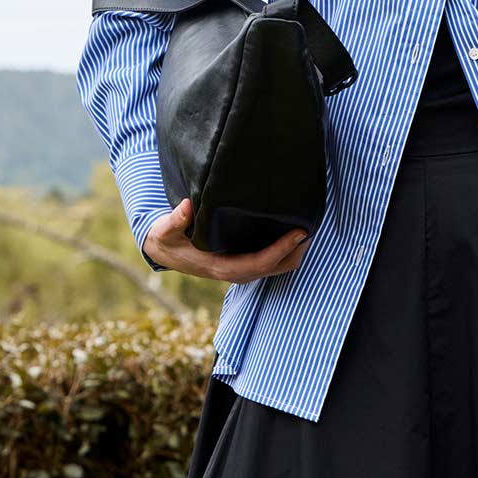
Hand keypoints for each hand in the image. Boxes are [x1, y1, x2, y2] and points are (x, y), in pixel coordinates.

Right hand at [142, 198, 311, 280]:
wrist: (165, 252)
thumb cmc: (168, 240)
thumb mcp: (166, 230)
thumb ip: (175, 219)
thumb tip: (187, 205)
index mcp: (222, 267)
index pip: (261, 262)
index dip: (282, 249)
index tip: (300, 232)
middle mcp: (237, 272)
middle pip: (278, 267)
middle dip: (297, 250)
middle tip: (312, 226)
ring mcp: (242, 270)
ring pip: (279, 266)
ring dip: (295, 251)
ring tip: (308, 227)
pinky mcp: (245, 263)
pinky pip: (273, 261)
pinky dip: (287, 250)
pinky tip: (293, 231)